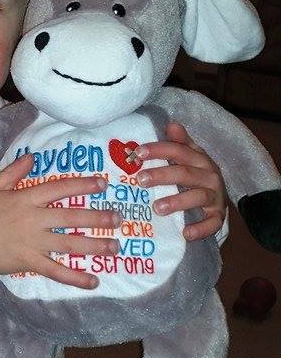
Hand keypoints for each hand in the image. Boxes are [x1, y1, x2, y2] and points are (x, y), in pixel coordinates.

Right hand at [0, 154, 120, 288]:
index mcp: (26, 199)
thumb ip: (13, 172)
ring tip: (114, 247)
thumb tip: (33, 157)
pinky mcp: (30, 262)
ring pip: (68, 243)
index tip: (103, 184)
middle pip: (70, 217)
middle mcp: (33, 220)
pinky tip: (93, 281)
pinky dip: (75, 277)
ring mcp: (33, 242)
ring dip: (93, 246)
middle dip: (97, 217)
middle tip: (118, 218)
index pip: (59, 189)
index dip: (82, 185)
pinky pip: (56, 271)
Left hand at [134, 122, 226, 240]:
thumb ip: (180, 144)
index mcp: (200, 159)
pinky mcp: (218, 217)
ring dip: (177, 202)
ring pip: (198, 197)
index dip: (160, 150)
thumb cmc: (197, 177)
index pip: (179, 151)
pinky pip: (211, 223)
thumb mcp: (190, 159)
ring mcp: (215, 197)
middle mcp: (210, 176)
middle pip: (185, 173)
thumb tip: (171, 124)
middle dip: (162, 175)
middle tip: (140, 180)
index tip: (138, 152)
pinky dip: (200, 229)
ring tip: (157, 208)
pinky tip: (185, 233)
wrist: (219, 201)